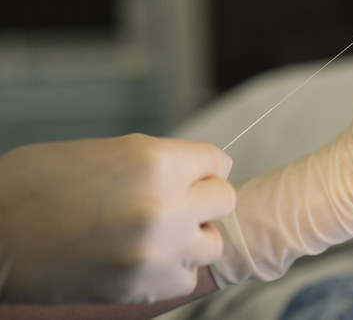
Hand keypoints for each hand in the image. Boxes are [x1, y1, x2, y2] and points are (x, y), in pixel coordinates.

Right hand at [0, 134, 234, 303]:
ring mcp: (156, 252)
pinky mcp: (141, 288)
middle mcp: (164, 206)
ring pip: (211, 243)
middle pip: (224, 200)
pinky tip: (144, 258)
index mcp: (155, 162)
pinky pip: (186, 278)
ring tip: (158, 232)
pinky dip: (172, 270)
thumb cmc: (40, 184)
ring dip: (192, 236)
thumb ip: (160, 163)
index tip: (192, 174)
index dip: (203, 167)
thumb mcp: (108, 152)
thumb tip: (196, 173)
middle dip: (203, 199)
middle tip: (175, 202)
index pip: (218, 161)